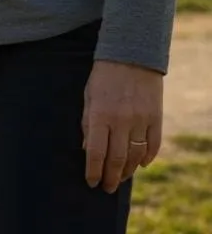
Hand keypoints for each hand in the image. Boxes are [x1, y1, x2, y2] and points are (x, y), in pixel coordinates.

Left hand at [82, 59, 163, 192]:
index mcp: (100, 114)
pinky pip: (153, 146)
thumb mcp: (89, 95)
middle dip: (110, 177)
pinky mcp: (156, 119)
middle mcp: (121, 120)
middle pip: (117, 159)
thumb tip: (87, 150)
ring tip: (120, 178)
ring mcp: (141, 121)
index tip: (91, 182)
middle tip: (106, 188)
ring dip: (127, 171)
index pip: (96, 152)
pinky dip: (147, 158)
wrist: (131, 55)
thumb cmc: (103, 76)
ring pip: (136, 157)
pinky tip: (139, 164)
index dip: (93, 170)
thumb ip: (88, 123)